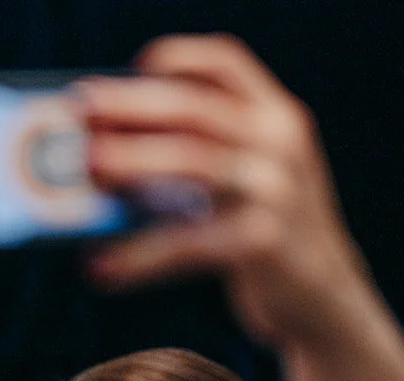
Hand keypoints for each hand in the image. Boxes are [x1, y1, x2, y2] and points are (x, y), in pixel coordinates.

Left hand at [75, 34, 380, 349]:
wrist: (322, 299)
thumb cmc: (262, 236)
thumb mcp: (238, 183)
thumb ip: (188, 160)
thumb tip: (92, 160)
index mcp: (275, 117)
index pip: (226, 65)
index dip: (178, 58)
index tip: (130, 65)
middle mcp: (281, 143)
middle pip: (196, 109)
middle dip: (133, 104)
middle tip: (81, 110)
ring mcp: (278, 191)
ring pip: (193, 162)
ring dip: (132, 161)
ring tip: (87, 170)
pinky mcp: (265, 244)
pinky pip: (188, 243)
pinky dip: (138, 256)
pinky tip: (98, 268)